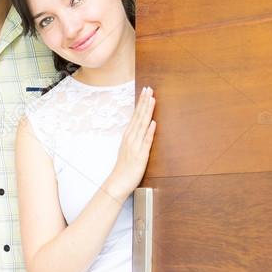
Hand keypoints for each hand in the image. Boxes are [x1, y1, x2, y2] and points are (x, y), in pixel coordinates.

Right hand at [106, 86, 156, 201]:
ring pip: (142, 125)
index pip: (135, 115)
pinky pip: (146, 141)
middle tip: (149, 89)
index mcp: (128, 135)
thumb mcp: (128, 149)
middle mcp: (130, 138)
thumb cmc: (124, 167)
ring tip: (152, 99)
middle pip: (138, 116)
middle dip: (144, 102)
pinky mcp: (141, 155)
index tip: (145, 91)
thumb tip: (142, 127)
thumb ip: (135, 137)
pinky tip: (153, 122)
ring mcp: (135, 145)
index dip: (141, 102)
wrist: (118, 182)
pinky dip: (149, 131)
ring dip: (147, 112)